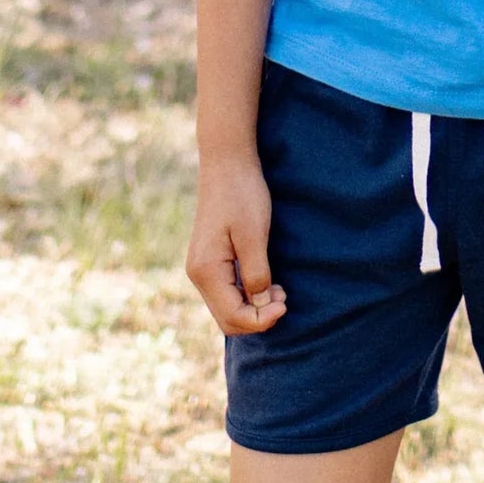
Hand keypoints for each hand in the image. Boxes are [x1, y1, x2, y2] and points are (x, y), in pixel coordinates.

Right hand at [186, 153, 287, 334]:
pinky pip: (228, 290)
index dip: (260, 320)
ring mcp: (202, 267)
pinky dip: (247, 294)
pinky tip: (267, 284)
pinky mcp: (211, 260)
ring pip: (227, 306)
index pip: (232, 316)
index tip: (285, 306)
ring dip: (253, 307)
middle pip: (227, 318)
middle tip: (285, 301)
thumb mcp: (254, 234)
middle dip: (257, 318)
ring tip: (280, 293)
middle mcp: (198, 274)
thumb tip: (263, 306)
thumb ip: (257, 273)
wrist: (227, 162)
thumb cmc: (242, 194)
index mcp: (206, 270)